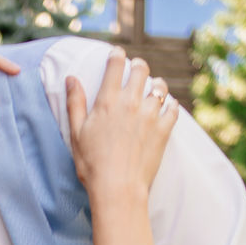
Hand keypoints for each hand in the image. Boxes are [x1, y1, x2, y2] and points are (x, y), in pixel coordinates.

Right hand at [66, 47, 178, 201]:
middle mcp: (131, 102)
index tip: (117, 56)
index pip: (116, 64)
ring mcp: (150, 115)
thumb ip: (75, 104)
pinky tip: (168, 108)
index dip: (117, 56)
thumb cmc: (92, 165)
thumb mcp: (76, 134)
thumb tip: (71, 79)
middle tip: (136, 71)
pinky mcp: (164, 130)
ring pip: (160, 86)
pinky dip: (172, 105)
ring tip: (153, 90)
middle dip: (138, 66)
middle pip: (141, 69)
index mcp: (108, 101)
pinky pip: (174, 109)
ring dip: (156, 85)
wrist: (117, 189)